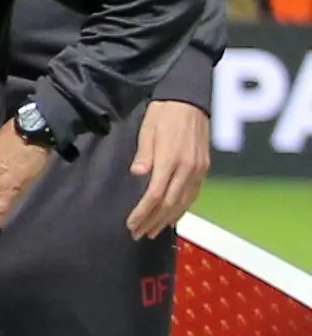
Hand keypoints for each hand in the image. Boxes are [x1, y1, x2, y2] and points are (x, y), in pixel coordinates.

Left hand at [127, 98, 208, 239]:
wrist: (190, 101)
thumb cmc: (164, 113)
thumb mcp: (148, 130)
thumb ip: (144, 154)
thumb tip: (138, 174)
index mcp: (172, 159)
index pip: (156, 195)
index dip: (143, 212)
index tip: (131, 224)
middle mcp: (189, 168)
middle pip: (170, 203)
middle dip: (153, 221)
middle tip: (138, 234)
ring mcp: (199, 169)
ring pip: (184, 202)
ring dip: (167, 219)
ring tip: (153, 231)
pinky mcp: (204, 168)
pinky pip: (194, 195)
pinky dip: (182, 209)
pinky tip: (173, 216)